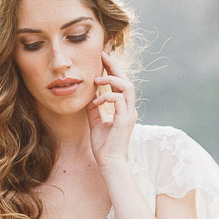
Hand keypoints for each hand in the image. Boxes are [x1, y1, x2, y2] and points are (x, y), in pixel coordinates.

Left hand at [86, 51, 136, 169]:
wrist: (109, 163)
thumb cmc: (104, 146)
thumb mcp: (95, 122)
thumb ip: (94, 108)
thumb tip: (89, 96)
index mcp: (124, 109)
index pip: (121, 84)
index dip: (113, 70)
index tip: (103, 58)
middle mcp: (129, 109)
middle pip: (127, 80)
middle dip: (114, 66)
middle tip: (103, 55)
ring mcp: (129, 114)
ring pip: (127, 87)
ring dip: (112, 80)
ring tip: (97, 80)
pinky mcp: (124, 120)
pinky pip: (119, 100)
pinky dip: (106, 96)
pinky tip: (96, 101)